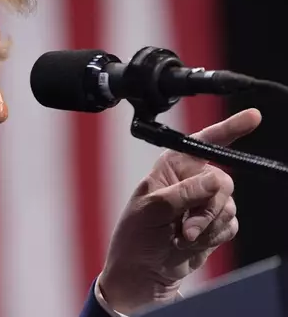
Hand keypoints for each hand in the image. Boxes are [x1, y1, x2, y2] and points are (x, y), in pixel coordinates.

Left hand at [98, 108, 261, 313]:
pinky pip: (230, 225)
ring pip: (228, 206)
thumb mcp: (151, 209)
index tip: (253, 117)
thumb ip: (183, 192)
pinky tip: (190, 243)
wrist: (142, 271)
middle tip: (186, 227)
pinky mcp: (213, 225)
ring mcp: (203, 204)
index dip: (229, 129)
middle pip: (223, 181)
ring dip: (207, 226)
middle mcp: (190, 181)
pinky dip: (212, 237)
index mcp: (171, 167)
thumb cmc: (136, 237)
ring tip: (181, 237)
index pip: (203, 142)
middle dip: (207, 208)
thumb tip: (214, 179)